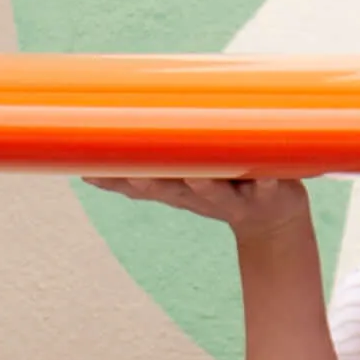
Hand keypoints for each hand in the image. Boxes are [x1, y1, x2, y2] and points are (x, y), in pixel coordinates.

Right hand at [88, 175, 321, 242]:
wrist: (271, 220)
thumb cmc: (220, 187)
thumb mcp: (183, 177)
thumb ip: (154, 159)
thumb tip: (108, 140)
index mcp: (177, 189)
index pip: (140, 186)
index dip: (115, 182)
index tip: (88, 172)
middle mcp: (200, 196)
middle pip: (171, 192)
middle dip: (152, 184)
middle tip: (134, 177)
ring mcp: (234, 198)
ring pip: (216, 194)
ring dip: (206, 187)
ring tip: (196, 178)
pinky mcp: (267, 195)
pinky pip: (265, 189)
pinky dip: (264, 184)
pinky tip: (265, 178)